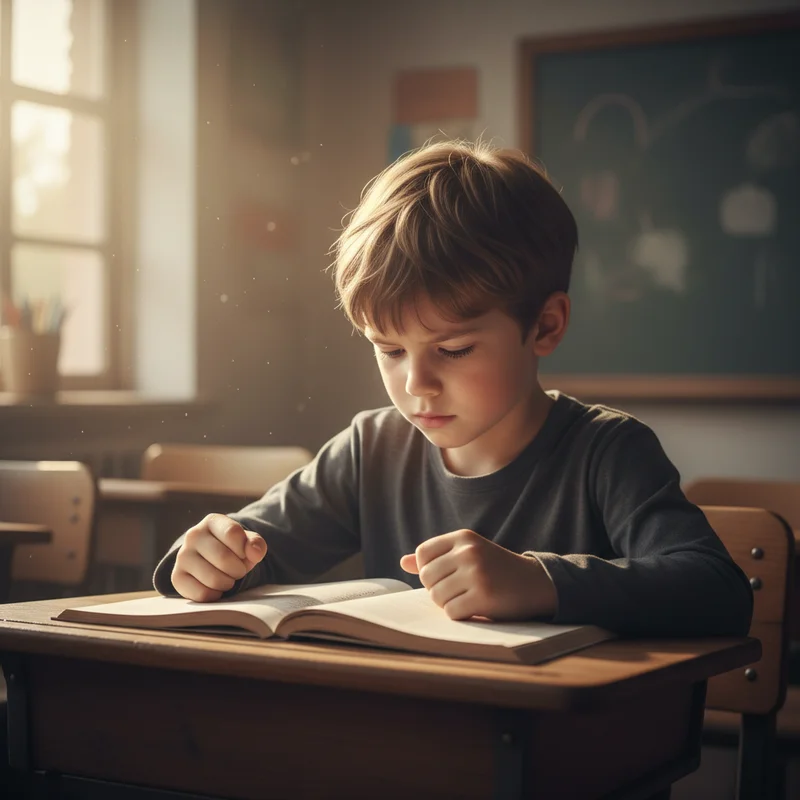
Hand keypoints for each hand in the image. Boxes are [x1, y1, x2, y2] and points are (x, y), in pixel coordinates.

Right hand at [171, 513, 266, 601]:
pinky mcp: (177, 577)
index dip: (245, 549)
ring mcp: (182, 556)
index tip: (245, 554)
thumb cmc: (233, 549)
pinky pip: (202, 594)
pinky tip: (215, 587)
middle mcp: (193, 535)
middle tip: (238, 570)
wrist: (211, 560)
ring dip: (228, 583)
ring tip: (227, 578)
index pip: (232, 533)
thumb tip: (255, 553)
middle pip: (223, 558)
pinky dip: (215, 595)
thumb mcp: (247, 542)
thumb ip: (256, 544)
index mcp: (212, 521)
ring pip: (213, 579)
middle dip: (238, 569)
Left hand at [400, 529, 556, 620]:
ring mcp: (476, 574)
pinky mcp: (483, 597)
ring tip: (468, 597)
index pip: (423, 554)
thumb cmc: (496, 569)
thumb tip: (403, 562)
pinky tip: (475, 608)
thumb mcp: (468, 554)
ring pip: (436, 596)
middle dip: (438, 588)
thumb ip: (436, 557)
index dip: (429, 570)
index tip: (447, 575)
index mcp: (463, 537)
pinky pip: (451, 612)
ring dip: (449, 603)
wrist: (536, 583)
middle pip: (427, 577)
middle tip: (460, 590)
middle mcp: (468, 552)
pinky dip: (459, 615)